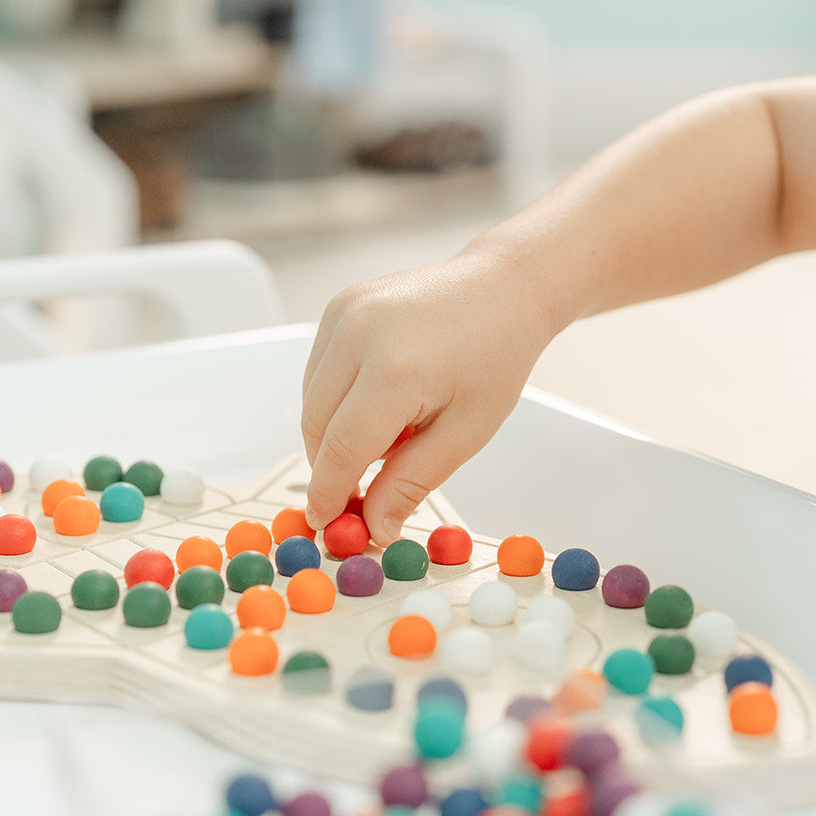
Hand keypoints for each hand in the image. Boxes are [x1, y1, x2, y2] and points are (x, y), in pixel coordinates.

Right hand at [300, 251, 556, 541]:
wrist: (503, 288)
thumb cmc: (495, 356)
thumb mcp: (465, 431)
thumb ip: (412, 482)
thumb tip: (375, 527)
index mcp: (395, 370)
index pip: (341, 449)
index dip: (329, 493)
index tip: (326, 522)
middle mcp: (359, 335)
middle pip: (317, 426)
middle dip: (333, 465)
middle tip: (365, 491)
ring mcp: (344, 314)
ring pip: (313, 400)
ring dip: (337, 431)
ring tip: (398, 428)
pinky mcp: (339, 306)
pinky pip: (319, 371)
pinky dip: (339, 398)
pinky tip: (385, 397)